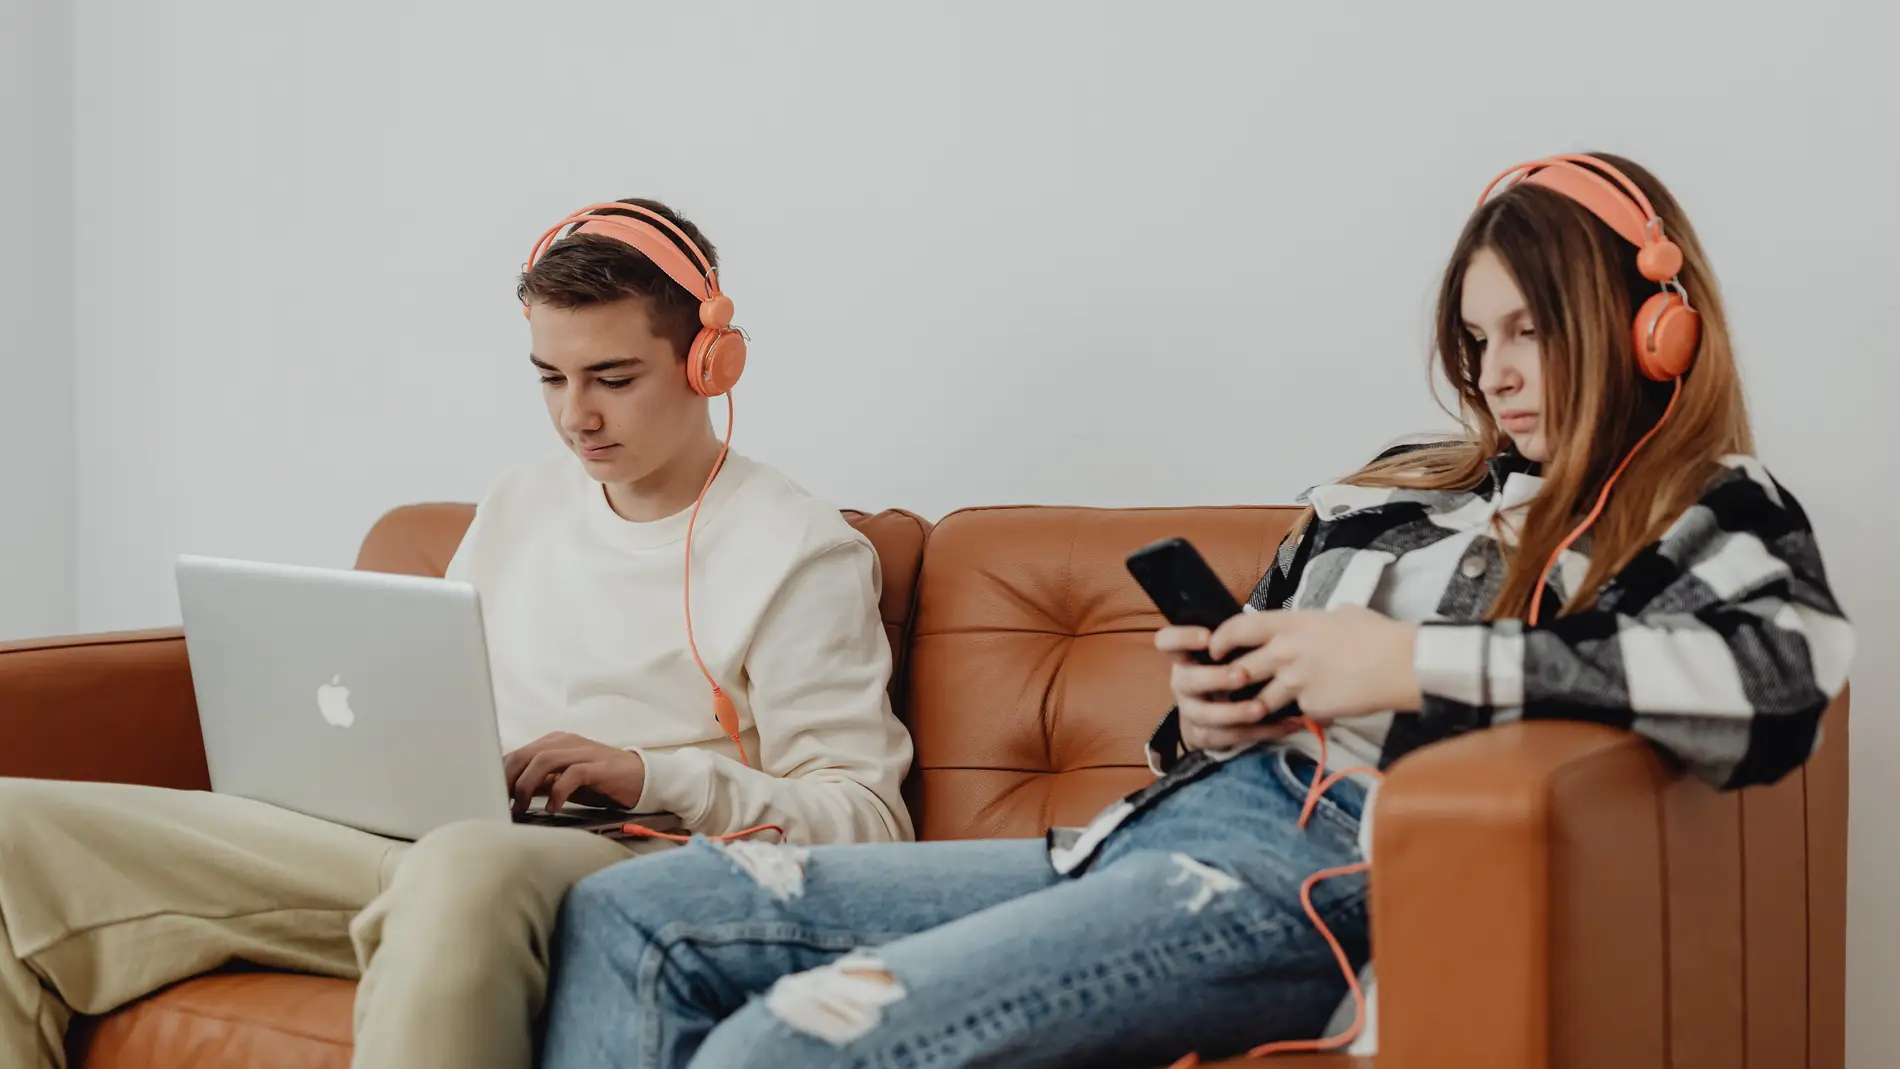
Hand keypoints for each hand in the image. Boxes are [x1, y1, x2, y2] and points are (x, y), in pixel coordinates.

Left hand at [502, 732, 646, 813]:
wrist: (640, 778)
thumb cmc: (598, 781)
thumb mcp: (563, 781)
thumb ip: (540, 783)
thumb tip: (510, 796)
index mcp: (555, 742)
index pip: (517, 753)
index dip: (500, 774)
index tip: (489, 795)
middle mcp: (566, 742)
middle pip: (525, 754)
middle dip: (508, 779)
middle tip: (502, 803)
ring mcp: (583, 752)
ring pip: (544, 760)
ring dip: (527, 785)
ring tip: (523, 806)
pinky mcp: (599, 767)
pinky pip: (573, 774)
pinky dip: (558, 791)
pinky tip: (553, 807)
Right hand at [1157, 625, 1305, 751]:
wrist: (1216, 714)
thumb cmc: (1228, 670)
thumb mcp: (1227, 652)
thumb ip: (1235, 640)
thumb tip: (1262, 626)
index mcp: (1185, 657)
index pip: (1167, 642)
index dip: (1181, 639)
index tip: (1207, 638)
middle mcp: (1183, 683)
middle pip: (1187, 680)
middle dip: (1215, 678)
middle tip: (1241, 675)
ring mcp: (1191, 710)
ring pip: (1205, 714)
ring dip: (1235, 712)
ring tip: (1261, 708)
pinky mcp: (1204, 735)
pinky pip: (1229, 736)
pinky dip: (1259, 731)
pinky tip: (1285, 725)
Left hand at [1209, 606, 1422, 721]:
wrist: (1401, 664)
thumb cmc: (1376, 635)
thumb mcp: (1339, 615)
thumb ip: (1315, 621)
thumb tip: (1314, 622)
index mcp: (1289, 623)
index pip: (1237, 629)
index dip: (1219, 641)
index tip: (1215, 650)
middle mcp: (1285, 651)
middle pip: (1241, 670)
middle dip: (1234, 681)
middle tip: (1234, 686)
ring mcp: (1295, 682)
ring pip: (1262, 700)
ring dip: (1263, 705)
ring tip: (1269, 707)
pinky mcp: (1310, 707)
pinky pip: (1297, 714)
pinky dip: (1302, 716)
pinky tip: (1318, 710)